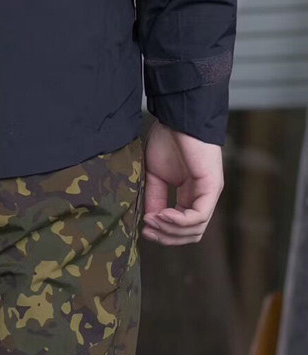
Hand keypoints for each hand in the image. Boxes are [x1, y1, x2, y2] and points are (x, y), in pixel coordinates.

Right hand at [141, 119, 224, 245]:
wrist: (177, 118)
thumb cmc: (167, 140)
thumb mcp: (155, 175)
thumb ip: (155, 198)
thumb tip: (150, 221)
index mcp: (190, 195)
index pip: (183, 227)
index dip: (164, 233)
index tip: (144, 229)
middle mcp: (202, 198)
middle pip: (191, 234)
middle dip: (167, 236)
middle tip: (148, 230)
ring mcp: (209, 194)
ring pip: (195, 229)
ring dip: (171, 229)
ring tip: (153, 219)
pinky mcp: (211, 187)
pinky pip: (198, 216)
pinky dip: (179, 220)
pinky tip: (163, 214)